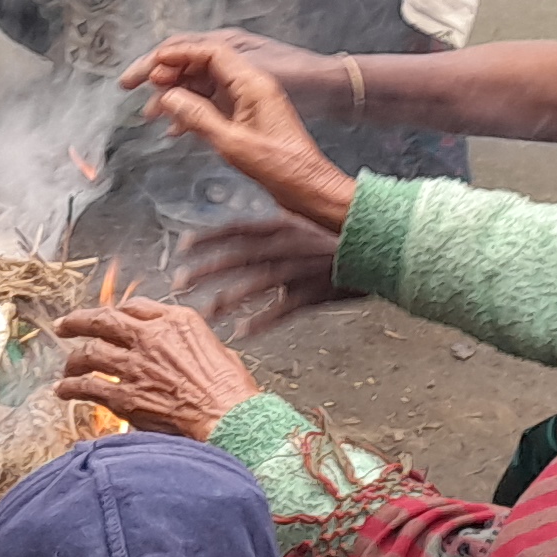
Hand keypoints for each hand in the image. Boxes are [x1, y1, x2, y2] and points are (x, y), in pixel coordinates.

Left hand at [49, 297, 260, 439]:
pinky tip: (64, 391)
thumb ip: (188, 342)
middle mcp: (150, 337)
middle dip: (78, 322)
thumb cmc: (230, 390)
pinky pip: (88, 388)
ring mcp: (134, 366)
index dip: (117, 312)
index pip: (136, 306)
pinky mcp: (124, 396)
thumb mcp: (216, 348)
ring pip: (89, 354)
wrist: (228, 419)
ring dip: (73, 360)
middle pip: (102, 321)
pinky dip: (72, 389)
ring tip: (67, 367)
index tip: (107, 317)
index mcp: (176, 322)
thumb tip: (179, 350)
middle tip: (63, 326)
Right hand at [129, 38, 355, 235]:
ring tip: (151, 111)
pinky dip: (191, 110)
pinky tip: (174, 127)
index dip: (176, 56)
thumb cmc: (281, 167)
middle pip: (203, 65)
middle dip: (170, 73)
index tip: (151, 68)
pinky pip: (213, 104)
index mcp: (252, 82)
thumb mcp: (232, 142)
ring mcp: (250, 100)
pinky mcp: (248, 117)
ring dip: (177, 94)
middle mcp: (251, 85)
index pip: (208, 53)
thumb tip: (168, 98)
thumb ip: (197, 117)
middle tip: (140, 86)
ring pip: (205, 86)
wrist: (309, 188)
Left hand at [170, 212, 342, 337]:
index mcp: (282, 226)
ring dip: (227, 298)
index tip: (181, 246)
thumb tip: (247, 235)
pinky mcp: (313, 293)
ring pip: (256, 285)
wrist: (379, 250)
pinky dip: (261, 321)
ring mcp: (300, 270)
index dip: (207, 237)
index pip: (236, 229)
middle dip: (205, 269)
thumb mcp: (304, 223)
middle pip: (237, 257)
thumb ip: (274, 230)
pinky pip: (282, 310)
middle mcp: (286, 245)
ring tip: (204, 313)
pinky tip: (241, 333)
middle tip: (177, 283)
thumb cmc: (338, 237)